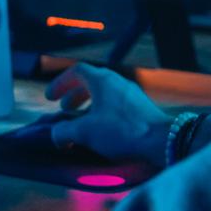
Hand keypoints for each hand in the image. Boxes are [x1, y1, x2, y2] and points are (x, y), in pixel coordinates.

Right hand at [41, 63, 173, 165]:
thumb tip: (55, 135)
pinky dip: (103, 112)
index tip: (50, 97)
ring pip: (104, 94)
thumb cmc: (121, 130)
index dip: (60, 82)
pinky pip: (116, 104)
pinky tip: (102, 130)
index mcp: (102, 80)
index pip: (76, 71)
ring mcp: (132, 93)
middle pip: (91, 81)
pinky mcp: (141, 107)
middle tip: (64, 109)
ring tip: (81, 121)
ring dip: (88, 105)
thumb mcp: (85, 132)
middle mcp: (117, 81)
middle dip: (74, 94)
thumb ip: (64, 132)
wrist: (160, 139)